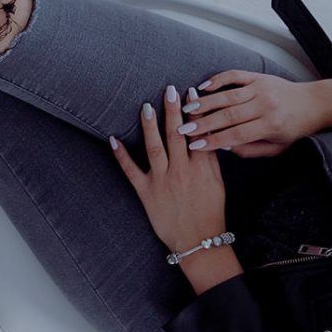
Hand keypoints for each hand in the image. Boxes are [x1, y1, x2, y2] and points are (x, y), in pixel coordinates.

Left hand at [111, 85, 228, 253]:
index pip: (198, 133)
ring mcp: (162, 181)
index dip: (195, 112)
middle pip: (176, 135)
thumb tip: (207, 136)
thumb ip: (211, 161)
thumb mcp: (218, 185)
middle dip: (173, 110)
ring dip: (150, 126)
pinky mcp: (146, 192)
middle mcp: (182, 171)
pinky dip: (121, 155)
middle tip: (169, 90)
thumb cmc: (210, 212)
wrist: (199, 241)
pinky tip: (113, 139)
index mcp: (202, 168)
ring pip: (154, 147)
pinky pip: (131, 171)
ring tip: (146, 106)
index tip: (191, 92)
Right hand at [181, 72, 331, 157]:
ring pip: (227, 96)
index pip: (236, 135)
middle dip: (203, 123)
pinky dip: (217, 79)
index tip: (195, 145)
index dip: (214, 140)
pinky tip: (203, 86)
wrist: (314, 104)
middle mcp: (265, 105)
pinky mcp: (258, 76)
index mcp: (271, 125)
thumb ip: (250, 150)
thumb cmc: (294, 128)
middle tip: (183, 128)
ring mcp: (261, 89)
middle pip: (228, 115)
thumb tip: (223, 146)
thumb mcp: (277, 147)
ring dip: (204, 102)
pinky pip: (234, 76)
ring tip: (186, 108)